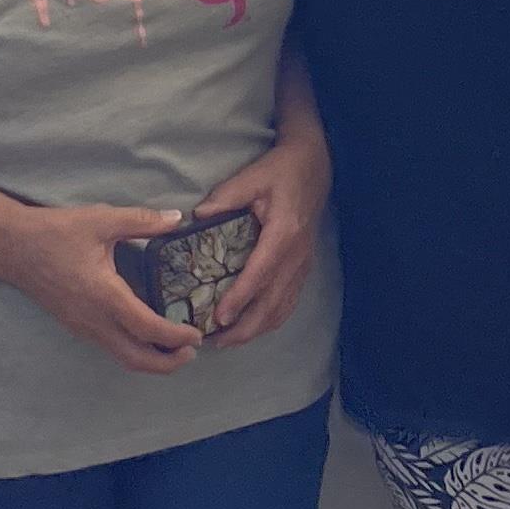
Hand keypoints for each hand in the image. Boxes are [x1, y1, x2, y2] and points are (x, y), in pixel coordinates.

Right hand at [0, 203, 206, 374]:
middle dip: (168, 363)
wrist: (12, 248)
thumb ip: (142, 221)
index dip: (176, 337)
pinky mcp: (76, 326)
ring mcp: (83, 327)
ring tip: (175, 347)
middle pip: (136, 359)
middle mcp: (94, 320)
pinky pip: (110, 347)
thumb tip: (176, 218)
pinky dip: (133, 350)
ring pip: (122, 357)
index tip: (197, 334)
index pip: (147, 329)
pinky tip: (145, 335)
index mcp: (104, 295)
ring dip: (151, 360)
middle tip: (192, 351)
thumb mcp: (100, 220)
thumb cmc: (54, 233)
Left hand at [195, 126, 328, 350]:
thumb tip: (195, 218)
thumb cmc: (281, 172)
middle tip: (216, 341)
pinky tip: (252, 328)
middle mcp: (296, 256)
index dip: (240, 299)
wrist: (314, 167)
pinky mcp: (303, 268)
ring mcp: (302, 265)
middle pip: (272, 303)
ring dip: (256, 330)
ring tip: (228, 341)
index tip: (220, 318)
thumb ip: (224, 197)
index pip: (260, 274)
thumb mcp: (251, 177)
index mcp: (283, 234)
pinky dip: (270, 321)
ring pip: (281, 309)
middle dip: (245, 328)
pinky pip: (288, 302)